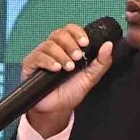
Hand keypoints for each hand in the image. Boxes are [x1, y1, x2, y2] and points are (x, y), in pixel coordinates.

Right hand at [19, 23, 116, 138]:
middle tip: (78, 57)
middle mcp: (54, 48)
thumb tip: (109, 45)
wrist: (57, 109)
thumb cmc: (71, 91)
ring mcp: (41, 55)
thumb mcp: (90, 77)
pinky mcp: (30, 64)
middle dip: (70, 44)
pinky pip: (38, 56)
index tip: (85, 43)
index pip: (70, 30)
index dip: (77, 33)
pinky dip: (48, 61)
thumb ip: (101, 62)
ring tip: (68, 68)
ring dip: (61, 55)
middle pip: (59, 33)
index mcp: (68, 47)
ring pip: (49, 44)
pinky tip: (56, 69)